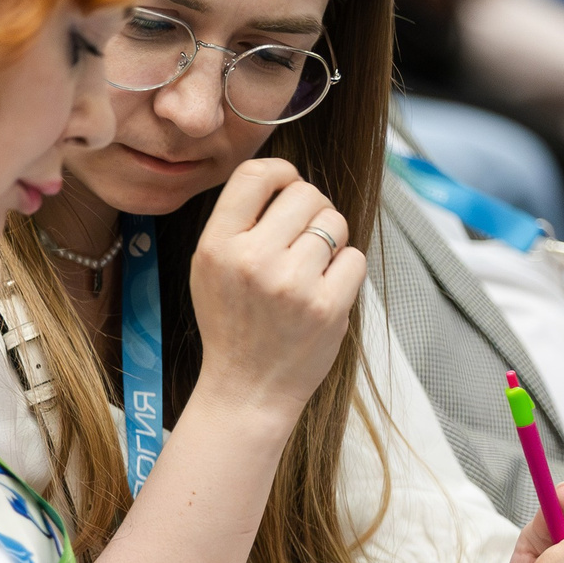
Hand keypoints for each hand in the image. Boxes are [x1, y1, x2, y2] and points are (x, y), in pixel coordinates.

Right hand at [189, 159, 367, 429]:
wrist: (247, 389)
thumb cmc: (231, 324)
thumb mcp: (209, 268)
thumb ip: (238, 223)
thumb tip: (287, 178)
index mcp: (217, 246)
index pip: (255, 175)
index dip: (281, 173)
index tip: (288, 187)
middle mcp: (252, 260)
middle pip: (305, 194)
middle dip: (312, 209)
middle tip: (303, 238)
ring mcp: (292, 284)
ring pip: (335, 222)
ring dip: (331, 239)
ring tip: (312, 266)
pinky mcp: (327, 306)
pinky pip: (354, 257)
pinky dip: (346, 269)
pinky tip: (325, 289)